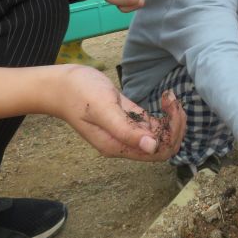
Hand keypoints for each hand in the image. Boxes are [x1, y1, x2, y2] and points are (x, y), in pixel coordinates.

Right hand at [49, 66, 184, 160]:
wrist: (62, 84)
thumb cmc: (79, 94)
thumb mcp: (103, 110)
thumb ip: (125, 130)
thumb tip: (152, 146)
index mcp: (119, 147)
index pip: (158, 152)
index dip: (172, 134)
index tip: (170, 109)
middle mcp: (125, 143)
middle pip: (163, 146)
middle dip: (176, 127)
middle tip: (173, 102)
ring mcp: (127, 131)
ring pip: (161, 134)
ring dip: (172, 118)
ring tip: (170, 97)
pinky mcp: (128, 118)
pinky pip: (153, 124)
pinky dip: (165, 113)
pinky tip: (165, 97)